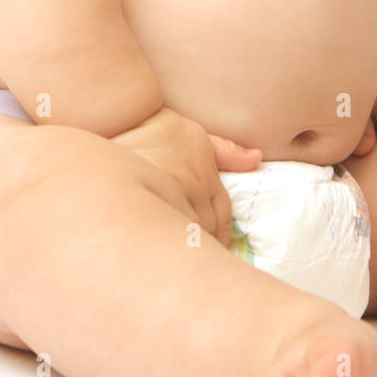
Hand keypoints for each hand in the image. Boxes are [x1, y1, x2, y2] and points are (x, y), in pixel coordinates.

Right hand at [110, 106, 260, 246]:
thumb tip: (257, 157)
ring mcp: (167, 194)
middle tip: (196, 259)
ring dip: (183, 246)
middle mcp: (191, 187)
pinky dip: (161, 240)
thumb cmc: (158, 128)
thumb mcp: (195, 135)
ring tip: (177, 258)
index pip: (223, 217)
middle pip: (205, 229)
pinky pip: (159, 230)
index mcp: (205, 176)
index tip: (214, 247)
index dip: (220, 235)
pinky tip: (156, 250)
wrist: (120, 117)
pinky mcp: (143, 199)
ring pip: (184, 233)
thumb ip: (226, 151)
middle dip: (202, 243)